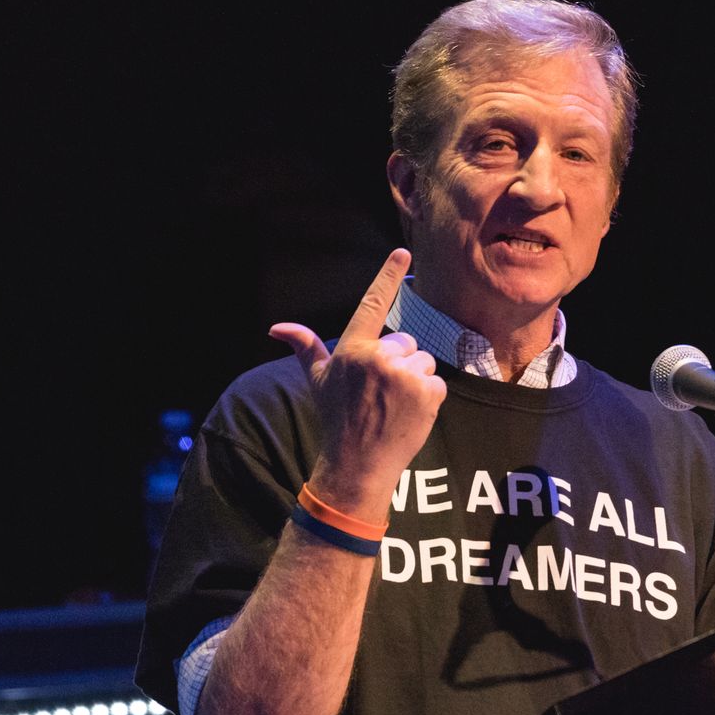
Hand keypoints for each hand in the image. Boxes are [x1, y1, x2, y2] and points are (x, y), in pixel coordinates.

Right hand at [270, 248, 446, 522]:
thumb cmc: (337, 418)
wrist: (358, 463)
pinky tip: (409, 414)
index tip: (402, 251)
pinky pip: (437, 382)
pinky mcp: (427, 392)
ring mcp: (405, 374)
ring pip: (424, 362)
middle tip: (381, 393)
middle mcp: (379, 357)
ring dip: (415, 380)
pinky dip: (428, 398)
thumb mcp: (318, 381)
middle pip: (406, 342)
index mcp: (352, 349)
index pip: (372, 304)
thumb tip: (277, 328)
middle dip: (399, 363)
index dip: (387, 275)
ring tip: (394, 405)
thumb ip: (305, 348)